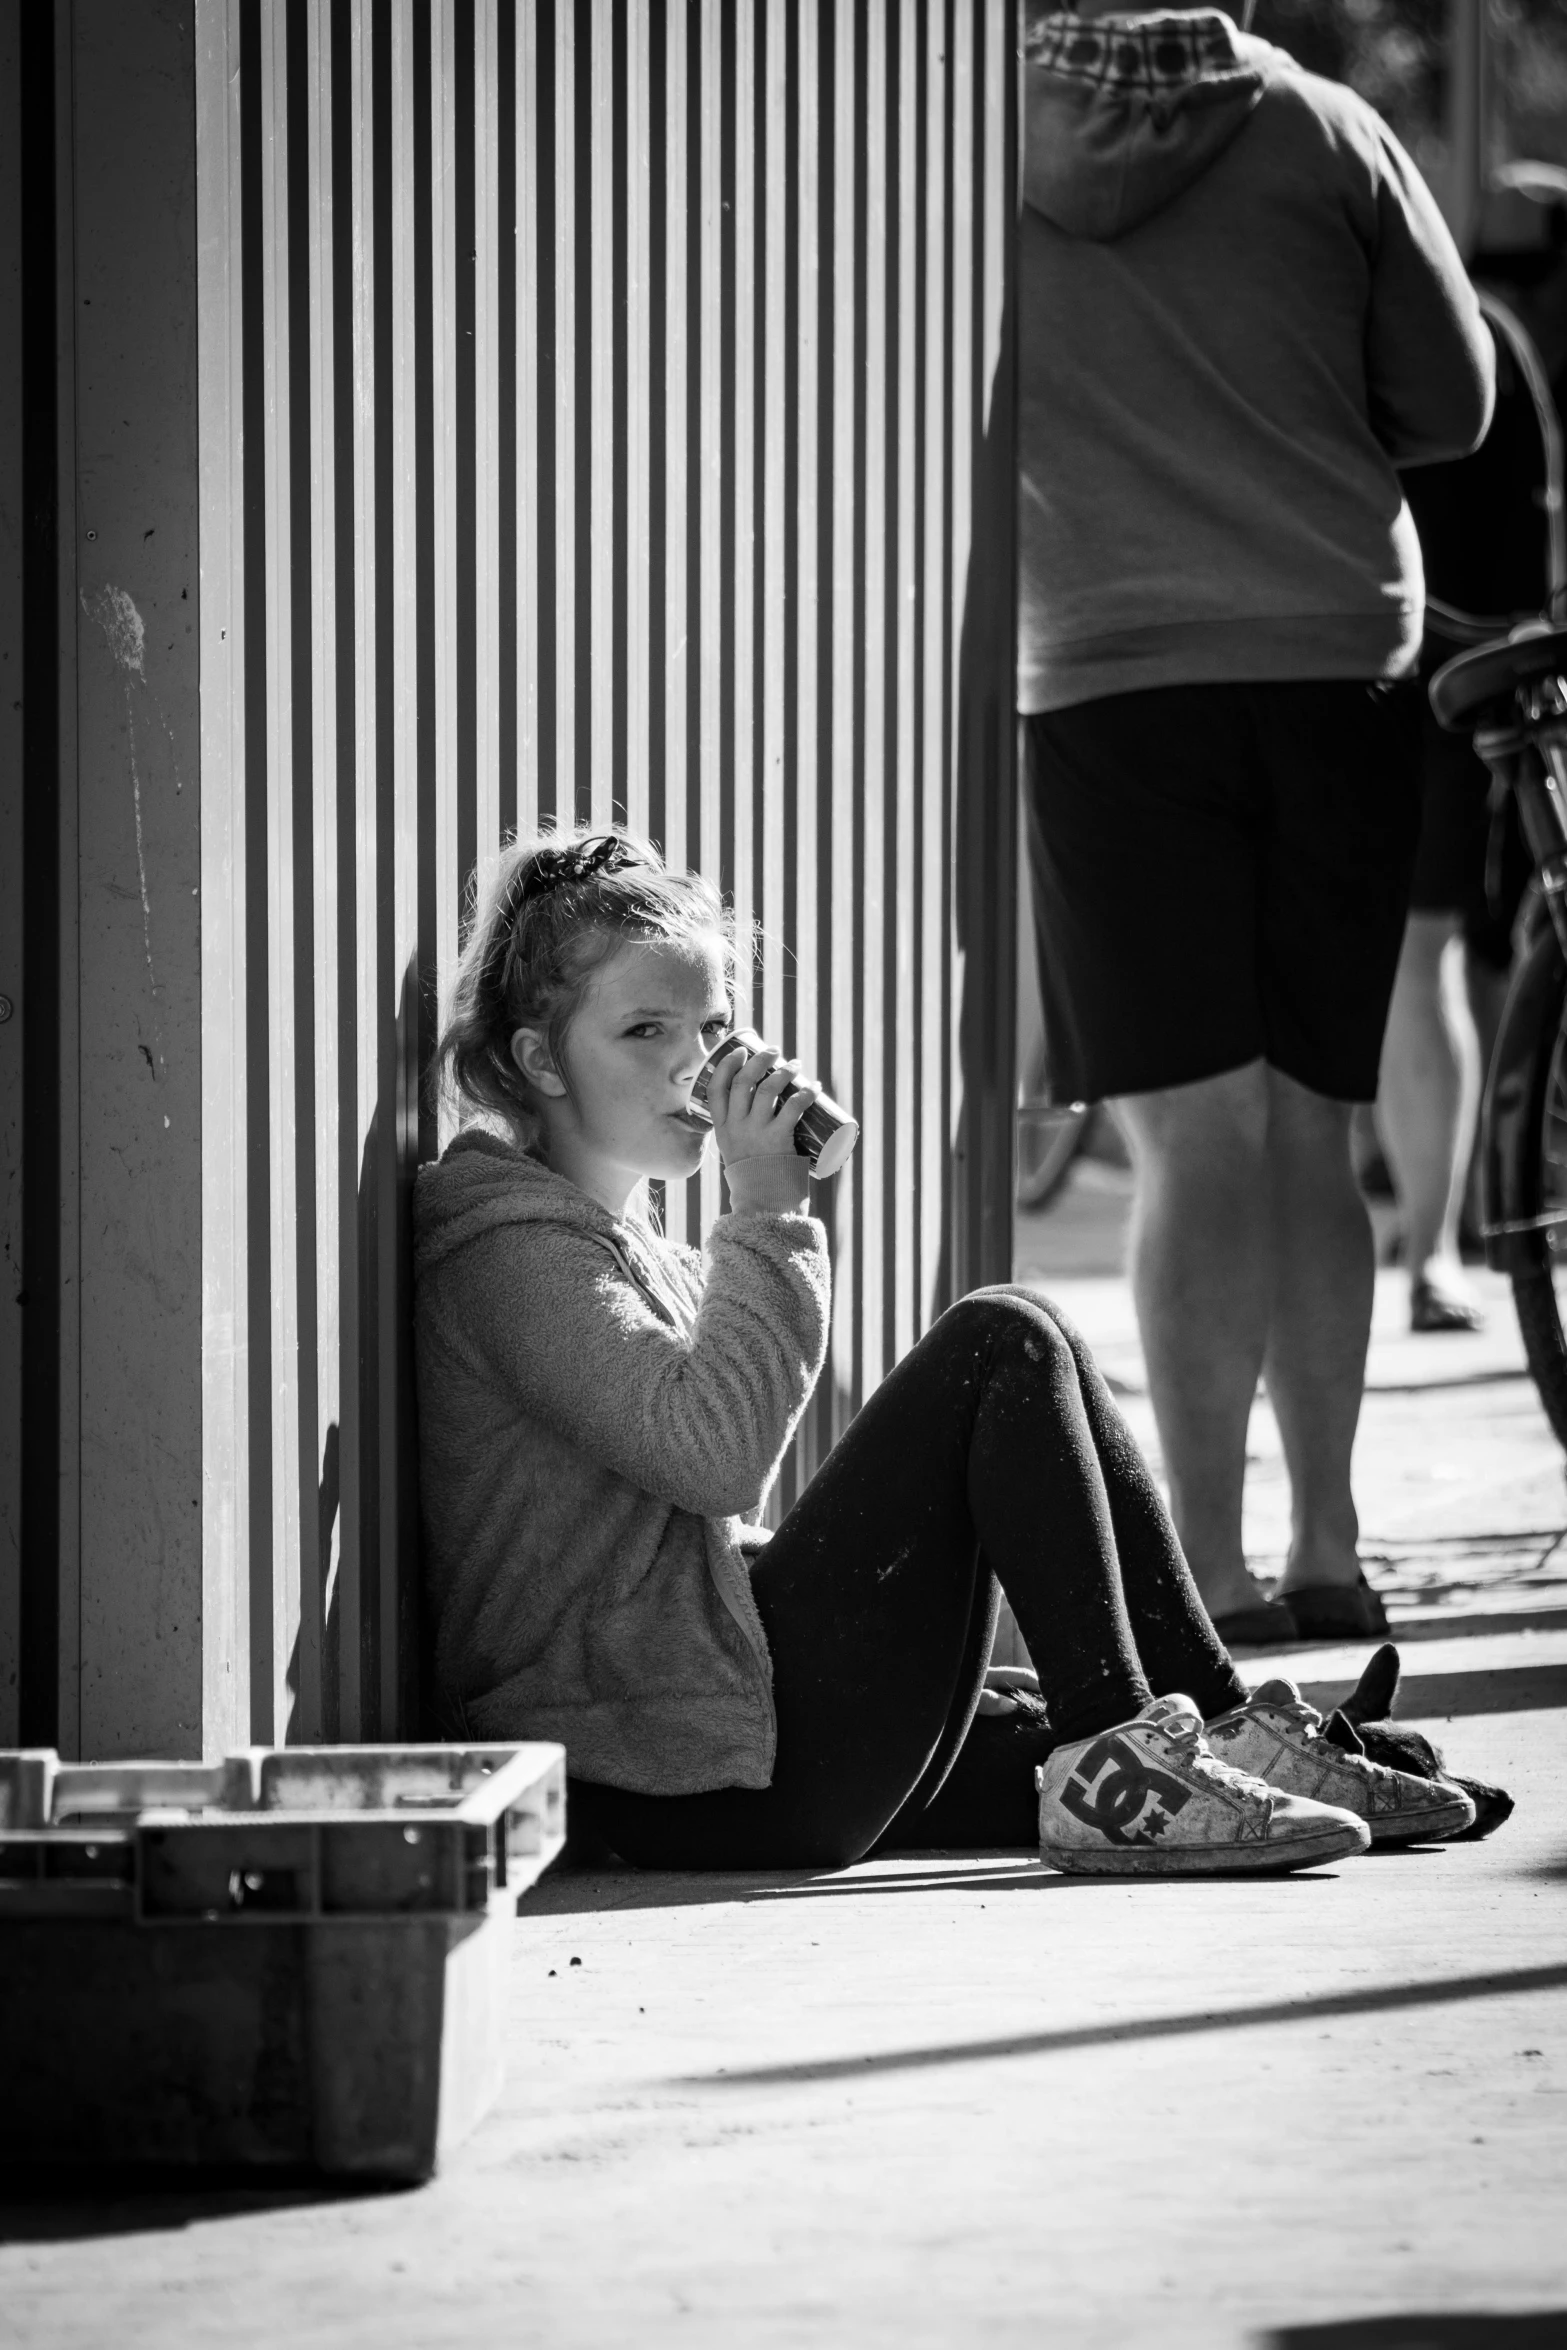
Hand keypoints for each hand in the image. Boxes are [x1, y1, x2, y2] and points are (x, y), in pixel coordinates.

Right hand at [704, 1040, 820, 1210]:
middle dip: (760, 1060)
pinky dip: (806, 1093)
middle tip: (775, 1051)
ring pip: (768, 1089)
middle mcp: (736, 1128)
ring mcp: (756, 1133)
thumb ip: (741, 1134)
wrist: (764, 1208)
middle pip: (744, 1082)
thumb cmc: (755, 1180)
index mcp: (721, 1129)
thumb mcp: (736, 1153)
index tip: (740, 1051)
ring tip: (796, 1065)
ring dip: (784, 1071)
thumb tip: (757, 1112)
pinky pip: (793, 1107)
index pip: (716, 1088)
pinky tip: (814, 1086)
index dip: (728, 1064)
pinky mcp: (778, 1139)